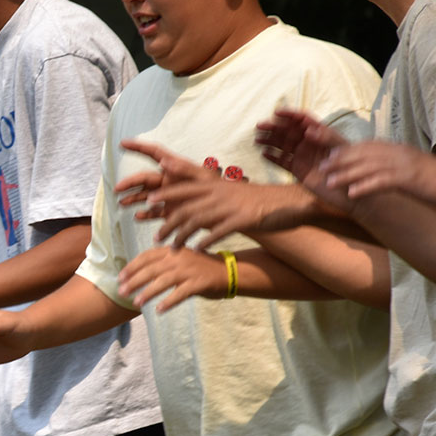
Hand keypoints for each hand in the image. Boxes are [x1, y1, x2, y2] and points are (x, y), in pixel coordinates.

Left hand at [116, 139, 319, 248]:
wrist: (287, 203)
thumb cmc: (257, 201)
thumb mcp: (232, 193)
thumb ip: (211, 195)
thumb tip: (193, 203)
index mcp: (215, 184)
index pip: (184, 187)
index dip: (165, 194)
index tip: (148, 202)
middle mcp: (220, 192)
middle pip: (186, 205)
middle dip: (167, 221)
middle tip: (156, 237)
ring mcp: (231, 205)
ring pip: (198, 219)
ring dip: (182, 235)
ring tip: (172, 249)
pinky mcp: (242, 219)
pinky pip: (219, 231)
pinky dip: (206, 241)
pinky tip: (197, 251)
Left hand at [118, 246, 229, 311]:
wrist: (229, 270)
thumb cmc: (201, 267)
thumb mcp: (182, 258)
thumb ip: (164, 261)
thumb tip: (140, 271)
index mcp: (173, 249)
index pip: (147, 256)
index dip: (132, 266)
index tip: (120, 277)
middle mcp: (179, 258)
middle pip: (151, 269)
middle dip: (134, 280)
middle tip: (121, 292)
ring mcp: (189, 270)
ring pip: (163, 281)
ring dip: (147, 292)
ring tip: (136, 302)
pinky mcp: (199, 283)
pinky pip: (180, 294)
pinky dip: (169, 302)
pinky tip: (158, 310)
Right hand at [256, 110, 354, 211]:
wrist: (351, 191)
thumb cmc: (351, 167)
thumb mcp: (342, 150)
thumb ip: (327, 138)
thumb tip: (309, 130)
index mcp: (320, 134)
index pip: (302, 120)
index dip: (290, 115)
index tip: (277, 113)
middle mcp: (309, 143)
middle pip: (288, 131)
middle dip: (274, 127)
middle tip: (260, 126)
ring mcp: (302, 156)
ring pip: (282, 145)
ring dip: (269, 141)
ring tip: (257, 140)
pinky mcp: (298, 171)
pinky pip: (282, 162)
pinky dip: (273, 158)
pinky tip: (264, 154)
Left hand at [317, 141, 435, 203]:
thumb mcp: (411, 168)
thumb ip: (393, 166)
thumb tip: (375, 169)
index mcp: (397, 149)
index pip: (366, 146)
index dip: (345, 150)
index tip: (327, 154)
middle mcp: (398, 152)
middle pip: (362, 153)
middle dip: (340, 159)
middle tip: (322, 167)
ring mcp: (404, 164)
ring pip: (368, 166)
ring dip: (346, 174)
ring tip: (329, 182)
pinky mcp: (410, 179)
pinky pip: (383, 182)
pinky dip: (365, 187)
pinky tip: (352, 194)